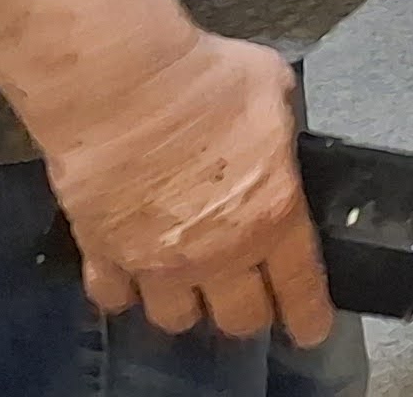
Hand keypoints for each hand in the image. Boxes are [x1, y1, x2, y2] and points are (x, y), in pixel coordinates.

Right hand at [38, 29, 330, 347]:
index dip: (308, 316)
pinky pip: (112, 297)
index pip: (300, 286)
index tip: (310, 332)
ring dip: (186, 306)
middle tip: (246, 295)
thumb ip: (280, 135)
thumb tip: (275, 141)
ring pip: (175, 318)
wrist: (121, 85)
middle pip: (239, 318)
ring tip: (187, 284)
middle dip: (249, 312)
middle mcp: (218, 253)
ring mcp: (156, 262)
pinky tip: (127, 274)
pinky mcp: (101, 252)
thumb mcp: (274, 95)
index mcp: (273, 216)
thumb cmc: (207, 80)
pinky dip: (121, 292)